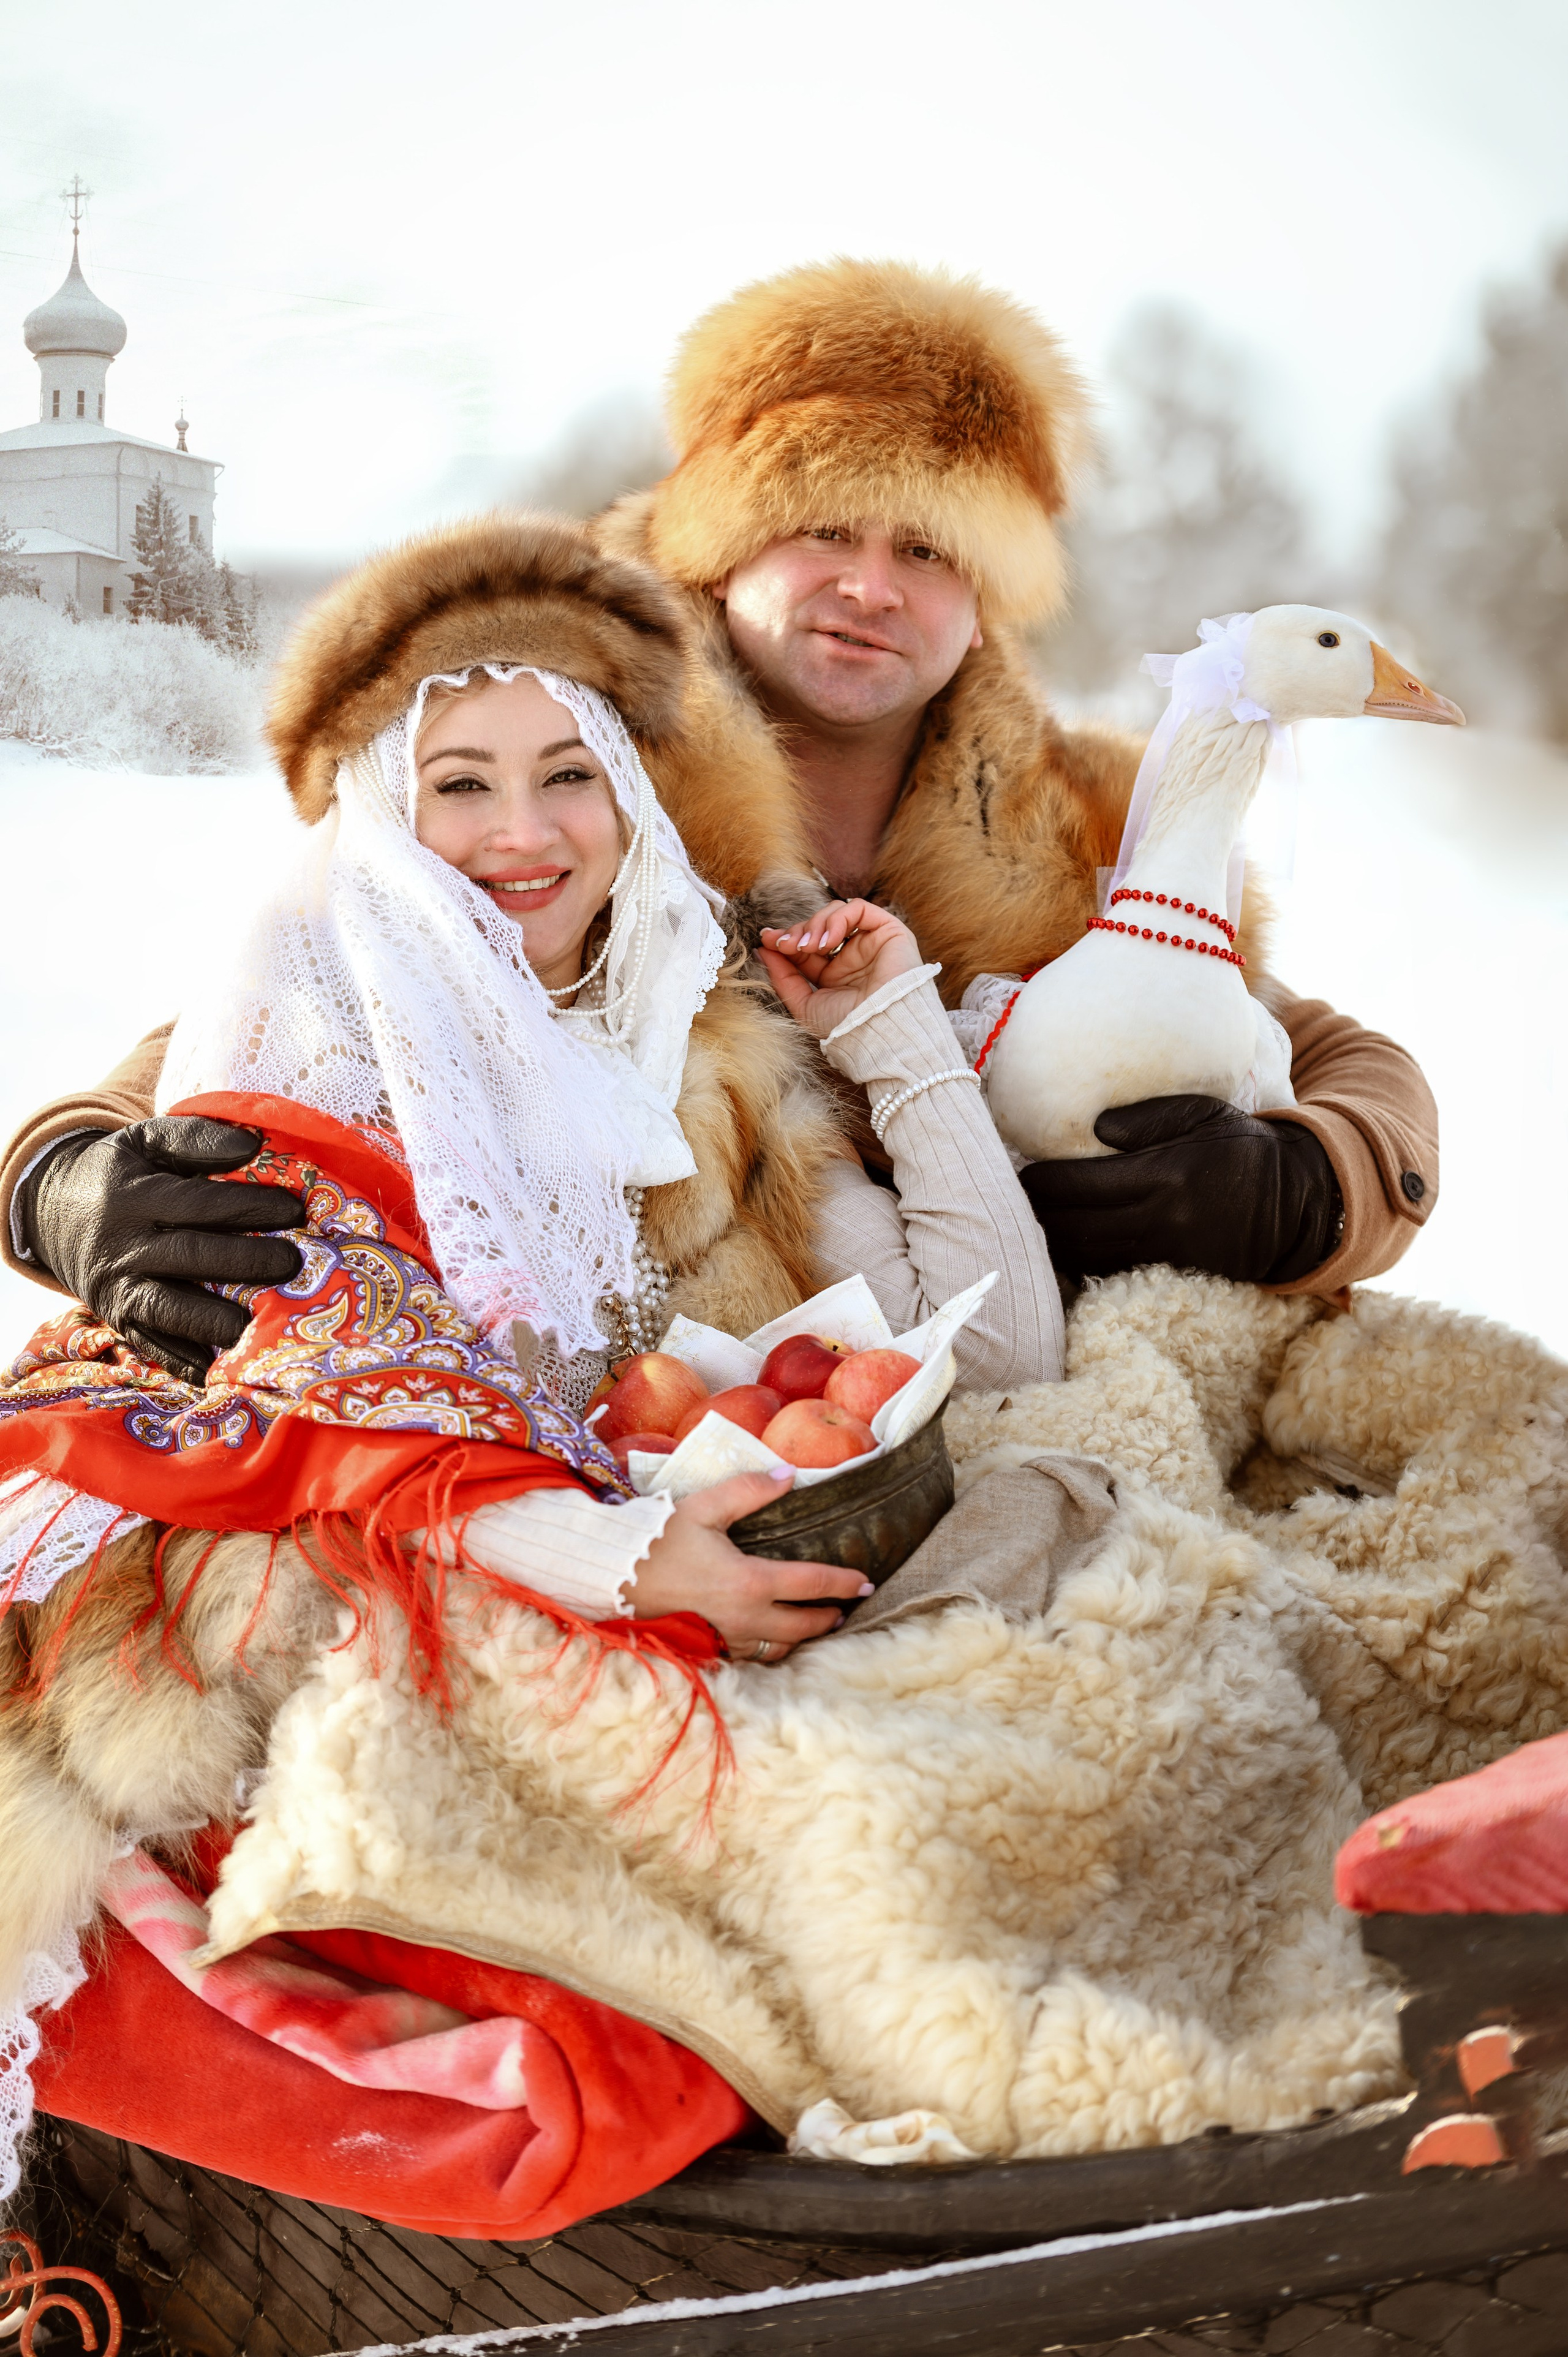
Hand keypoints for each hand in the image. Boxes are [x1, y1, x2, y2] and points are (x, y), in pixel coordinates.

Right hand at [18, 1118, 308, 1383]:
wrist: (50, 1212)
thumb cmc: (118, 1173)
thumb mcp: (143, 1140)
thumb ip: (194, 1137)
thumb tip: (253, 1144)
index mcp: (132, 1197)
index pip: (198, 1204)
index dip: (247, 1207)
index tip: (293, 1209)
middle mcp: (124, 1246)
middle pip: (190, 1257)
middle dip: (246, 1262)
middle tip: (293, 1263)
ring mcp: (118, 1289)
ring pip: (170, 1310)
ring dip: (217, 1321)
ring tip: (260, 1324)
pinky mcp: (118, 1321)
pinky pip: (153, 1347)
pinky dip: (186, 1362)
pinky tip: (221, 1369)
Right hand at [633, 1471, 871, 1660]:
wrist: (612, 1575)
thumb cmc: (657, 1539)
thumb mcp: (705, 1507)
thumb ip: (750, 1490)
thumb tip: (790, 1475)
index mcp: (749, 1581)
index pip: (811, 1584)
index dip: (844, 1583)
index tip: (866, 1582)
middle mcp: (743, 1617)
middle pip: (802, 1626)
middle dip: (829, 1617)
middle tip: (846, 1608)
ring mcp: (726, 1637)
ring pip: (778, 1648)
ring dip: (801, 1638)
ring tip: (814, 1625)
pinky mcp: (708, 1646)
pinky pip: (750, 1656)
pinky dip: (769, 1649)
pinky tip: (772, 1638)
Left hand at [758, 900, 921, 1040]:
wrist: (879, 1031)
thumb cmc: (846, 1026)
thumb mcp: (804, 1005)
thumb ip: (784, 978)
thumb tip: (763, 950)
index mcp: (836, 974)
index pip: (807, 945)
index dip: (787, 938)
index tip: (767, 939)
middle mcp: (854, 956)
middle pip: (819, 926)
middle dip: (799, 931)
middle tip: (786, 944)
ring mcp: (871, 942)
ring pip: (836, 913)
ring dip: (815, 924)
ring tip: (808, 947)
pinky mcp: (888, 931)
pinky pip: (859, 909)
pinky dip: (838, 919)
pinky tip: (828, 942)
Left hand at [1019, 1096, 1342, 1285]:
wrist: (1296, 1203)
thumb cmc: (1244, 1147)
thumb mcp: (1205, 1113)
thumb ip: (1150, 1117)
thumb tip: (1095, 1128)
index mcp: (1166, 1174)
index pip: (1082, 1185)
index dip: (1042, 1182)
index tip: (1019, 1172)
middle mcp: (1161, 1219)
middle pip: (1074, 1227)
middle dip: (1036, 1216)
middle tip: (1011, 1201)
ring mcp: (1165, 1252)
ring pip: (1086, 1256)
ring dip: (1051, 1243)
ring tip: (1026, 1224)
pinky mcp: (1170, 1271)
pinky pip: (1109, 1270)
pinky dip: (1079, 1260)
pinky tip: (1061, 1246)